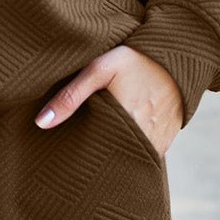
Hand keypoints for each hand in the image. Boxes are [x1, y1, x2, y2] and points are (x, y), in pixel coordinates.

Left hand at [34, 45, 184, 156]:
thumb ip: (70, 96)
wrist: (178, 56)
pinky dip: (129, 155)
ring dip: (113, 158)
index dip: (77, 156)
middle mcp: (141, 140)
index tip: (64, 156)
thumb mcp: (99, 69)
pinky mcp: (165, 144)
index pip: (92, 153)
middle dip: (94, 160)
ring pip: (126, 162)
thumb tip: (41, 123)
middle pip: (109, 161)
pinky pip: (142, 158)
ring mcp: (156, 145)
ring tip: (97, 150)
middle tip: (78, 156)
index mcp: (122, 124)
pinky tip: (117, 146)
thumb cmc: (135, 59)